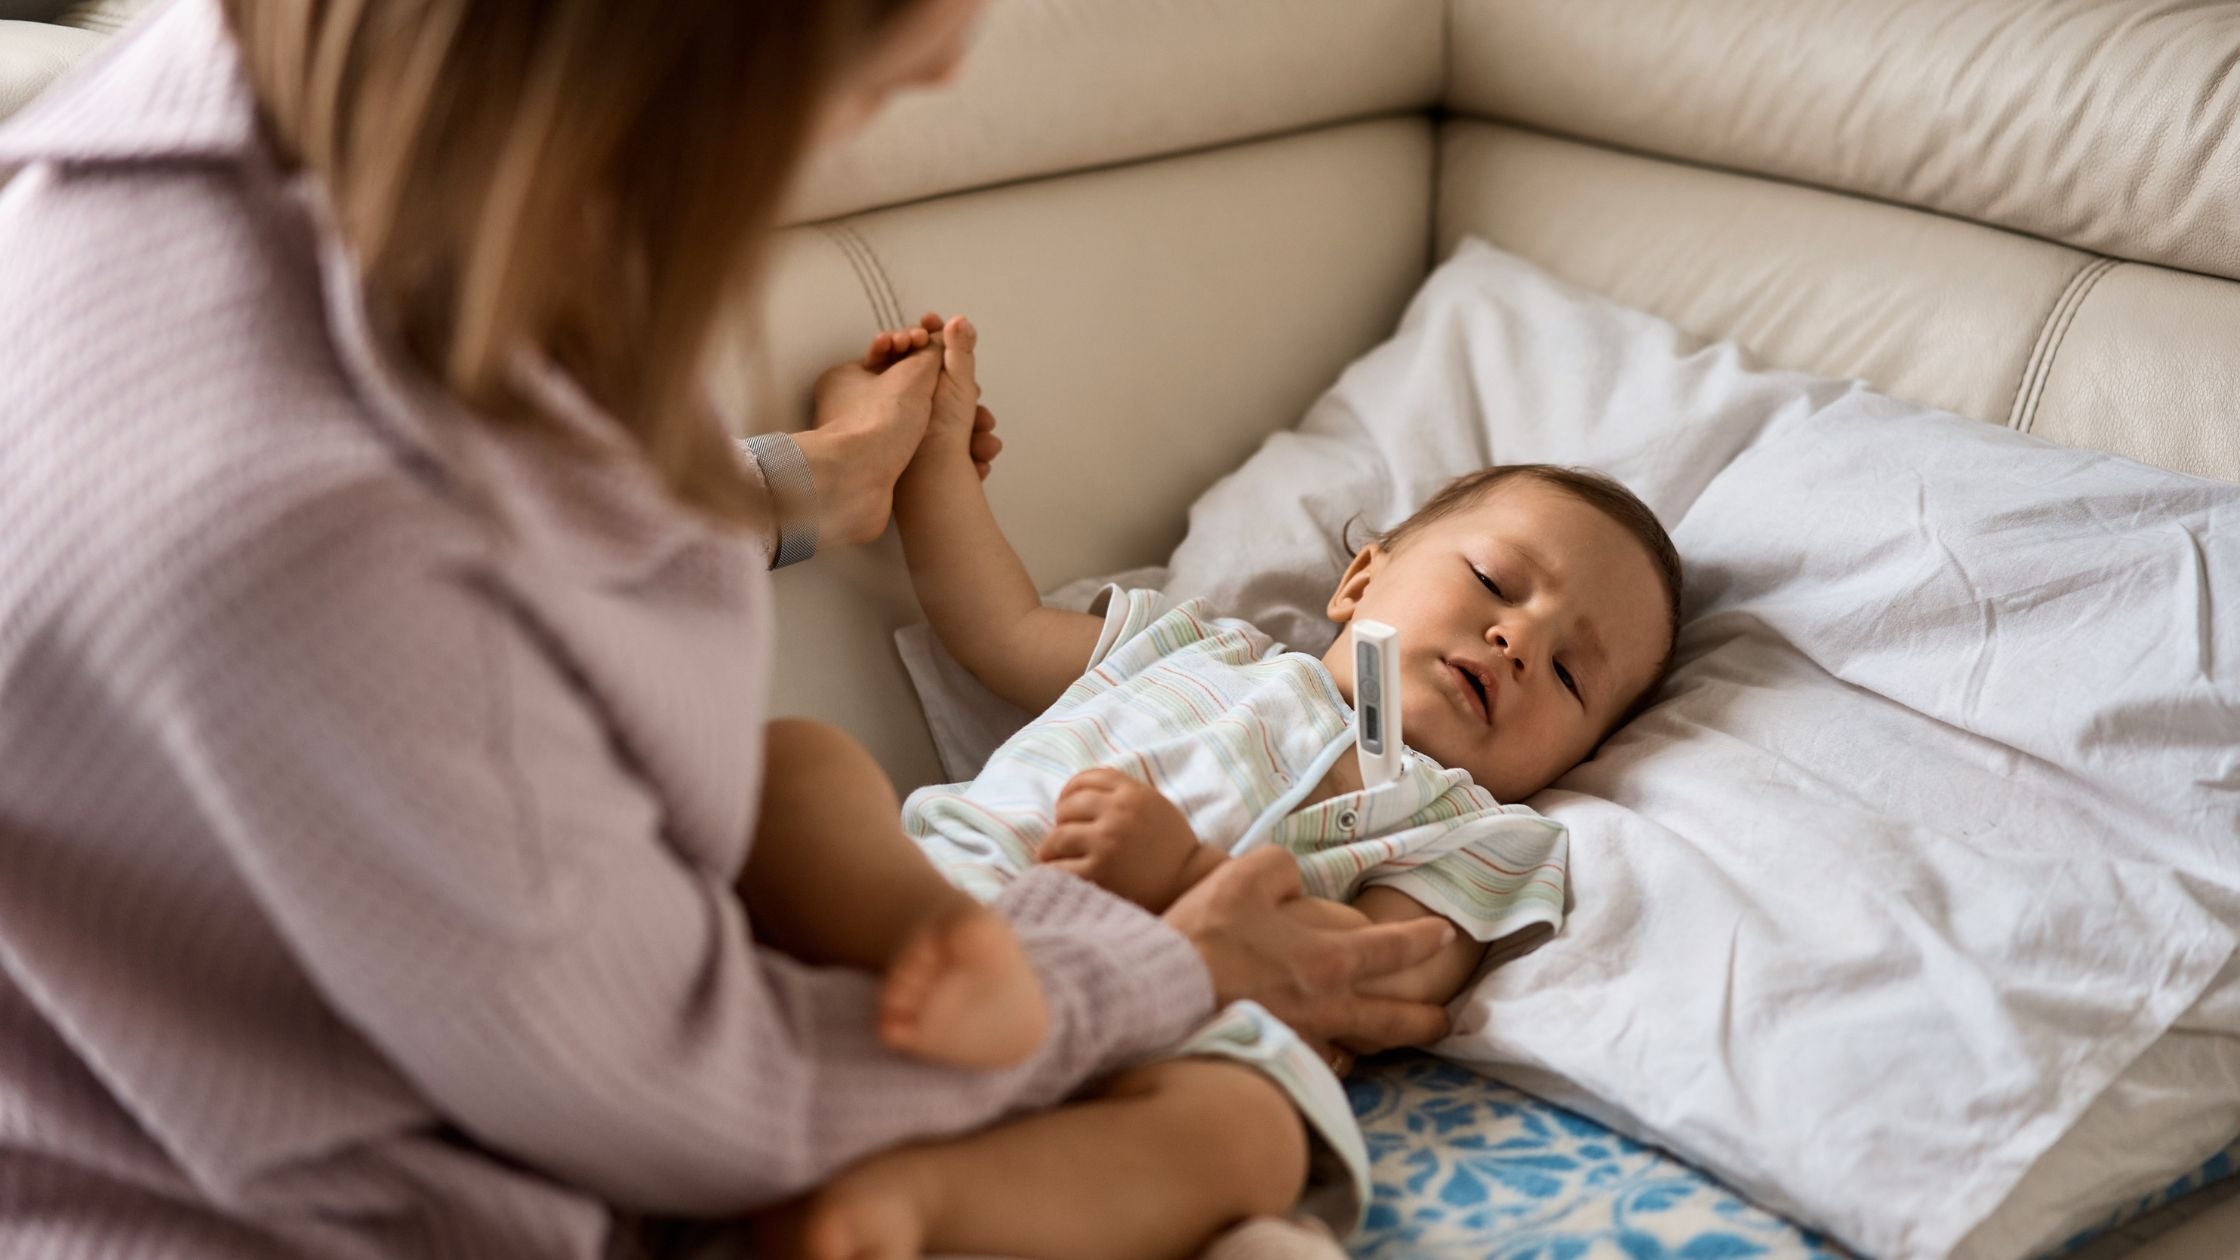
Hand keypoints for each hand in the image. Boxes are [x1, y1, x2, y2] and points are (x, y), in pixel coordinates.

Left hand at [791, 314, 1002, 546]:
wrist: (856, 486)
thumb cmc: (876, 426)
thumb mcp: (913, 373)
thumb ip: (933, 352)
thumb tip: (947, 338)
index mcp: (848, 378)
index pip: (892, 354)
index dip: (923, 349)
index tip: (943, 350)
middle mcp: (854, 409)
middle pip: (913, 391)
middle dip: (949, 395)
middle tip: (971, 395)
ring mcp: (869, 441)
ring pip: (925, 425)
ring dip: (959, 428)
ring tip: (983, 431)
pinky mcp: (883, 470)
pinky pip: (925, 454)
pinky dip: (950, 454)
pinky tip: (974, 458)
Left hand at [1037, 769, 1217, 911]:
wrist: (1186, 882)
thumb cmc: (1169, 844)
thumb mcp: (1153, 805)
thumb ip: (1122, 793)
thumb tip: (1076, 791)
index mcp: (1133, 793)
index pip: (1087, 778)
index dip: (1070, 790)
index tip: (1066, 804)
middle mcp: (1119, 814)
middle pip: (1068, 805)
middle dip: (1062, 819)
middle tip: (1062, 834)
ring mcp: (1107, 843)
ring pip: (1058, 835)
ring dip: (1051, 845)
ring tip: (1052, 853)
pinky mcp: (1098, 873)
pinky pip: (1059, 867)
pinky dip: (1052, 868)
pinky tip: (1055, 871)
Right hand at [1162, 848, 1455, 1051]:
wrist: (1158, 994)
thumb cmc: (1203, 933)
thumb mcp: (1243, 877)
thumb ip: (1279, 869)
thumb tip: (1292, 880)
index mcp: (1326, 959)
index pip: (1391, 950)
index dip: (1422, 940)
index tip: (1444, 936)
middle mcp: (1325, 1008)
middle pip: (1392, 1020)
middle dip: (1424, 1020)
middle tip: (1444, 1021)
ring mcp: (1300, 1041)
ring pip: (1356, 1051)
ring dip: (1378, 1047)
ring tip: (1388, 1043)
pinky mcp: (1272, 1060)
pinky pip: (1313, 1065)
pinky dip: (1327, 1061)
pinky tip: (1327, 1057)